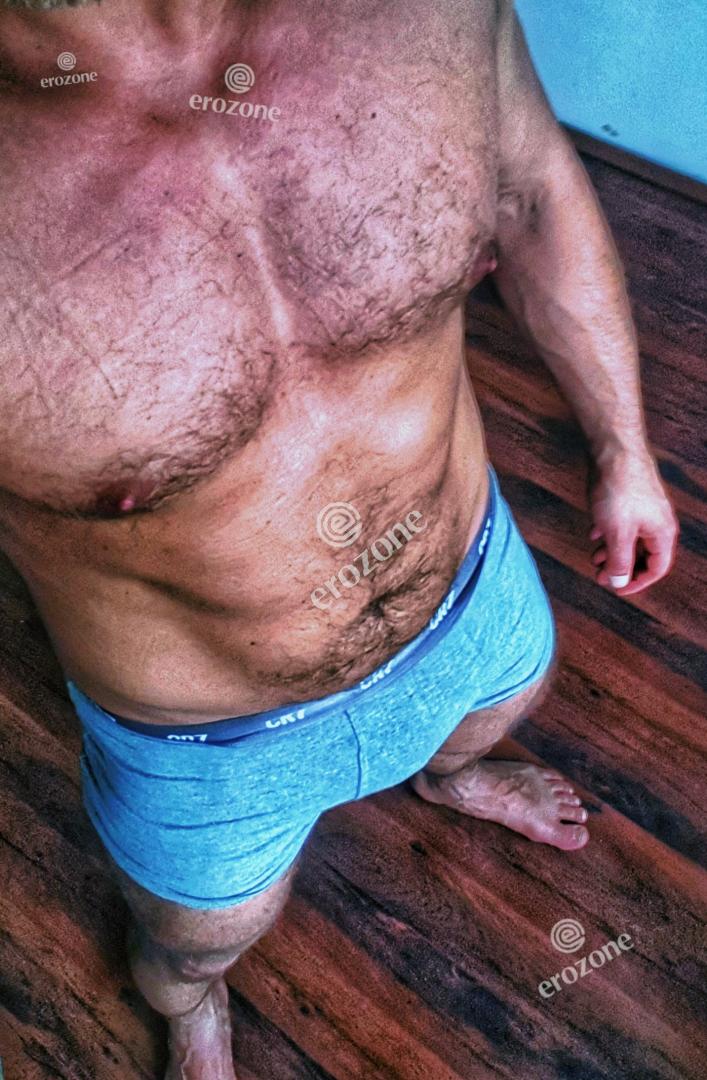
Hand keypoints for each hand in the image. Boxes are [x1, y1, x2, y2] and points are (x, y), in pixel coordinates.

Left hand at [587, 452, 678, 595]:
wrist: (613, 449)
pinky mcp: (629, 495)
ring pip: (630, 537)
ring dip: (612, 550)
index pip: (656, 568)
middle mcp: (657, 520)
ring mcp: (643, 507)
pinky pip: (621, 521)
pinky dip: (608, 531)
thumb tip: (619, 582)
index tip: (618, 589)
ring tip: (595, 555)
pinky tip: (594, 532)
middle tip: (601, 574)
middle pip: (643, 554)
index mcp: (661, 532)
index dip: (637, 582)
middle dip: (621, 566)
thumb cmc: (619, 489)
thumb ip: (620, 561)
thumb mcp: (617, 533)